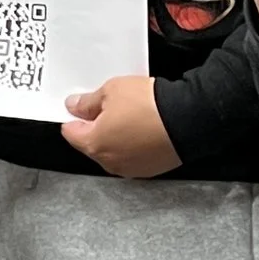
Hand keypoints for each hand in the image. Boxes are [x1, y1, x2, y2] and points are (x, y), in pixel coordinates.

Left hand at [62, 76, 181, 177]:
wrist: (188, 119)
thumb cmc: (151, 106)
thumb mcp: (112, 90)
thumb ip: (87, 101)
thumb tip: (75, 106)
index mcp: (94, 144)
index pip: (70, 132)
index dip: (74, 116)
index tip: (80, 106)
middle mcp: (109, 162)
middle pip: (92, 143)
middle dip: (97, 126)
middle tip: (111, 105)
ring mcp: (130, 168)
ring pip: (113, 150)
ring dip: (116, 135)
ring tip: (132, 115)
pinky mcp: (149, 169)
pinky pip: (133, 155)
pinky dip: (134, 144)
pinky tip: (144, 127)